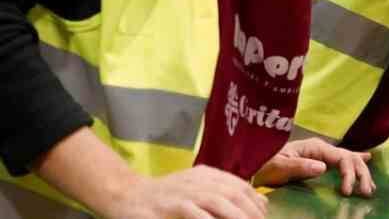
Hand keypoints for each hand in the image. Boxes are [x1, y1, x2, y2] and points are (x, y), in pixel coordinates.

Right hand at [101, 165, 267, 218]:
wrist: (126, 195)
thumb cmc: (165, 195)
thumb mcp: (198, 188)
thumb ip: (226, 192)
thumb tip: (261, 201)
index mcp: (207, 174)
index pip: (239, 186)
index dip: (254, 202)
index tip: (263, 216)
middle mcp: (198, 180)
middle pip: (232, 193)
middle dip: (249, 211)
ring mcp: (184, 192)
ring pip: (217, 201)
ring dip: (236, 215)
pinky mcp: (169, 205)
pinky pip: (193, 213)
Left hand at [254, 138, 373, 197]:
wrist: (253, 164)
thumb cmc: (264, 165)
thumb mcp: (279, 166)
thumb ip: (300, 166)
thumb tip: (323, 167)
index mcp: (315, 147)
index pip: (342, 158)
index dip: (349, 174)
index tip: (348, 192)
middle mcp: (321, 148)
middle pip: (349, 158)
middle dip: (361, 174)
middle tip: (367, 192)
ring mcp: (320, 154)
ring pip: (348, 159)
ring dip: (361, 171)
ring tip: (369, 186)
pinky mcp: (318, 161)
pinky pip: (342, 161)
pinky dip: (354, 162)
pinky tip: (367, 159)